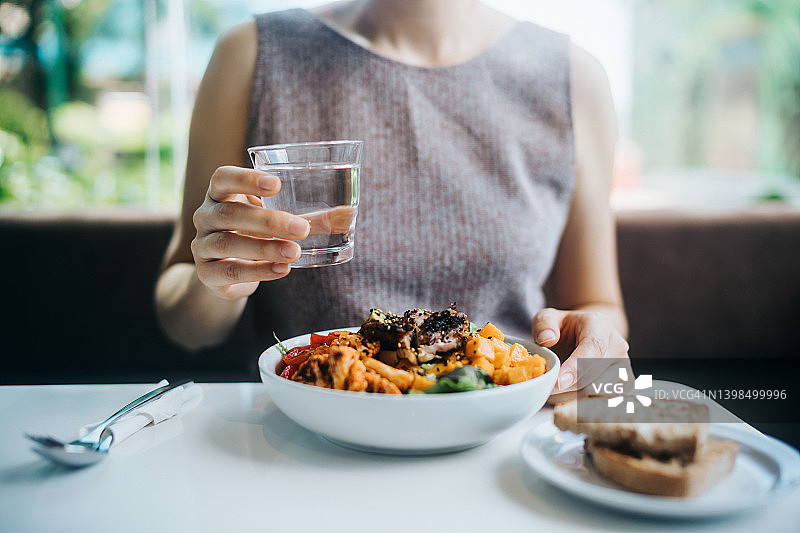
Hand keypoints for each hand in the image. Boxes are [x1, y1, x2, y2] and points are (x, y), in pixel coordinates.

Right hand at [190, 165, 309, 299]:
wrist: (227, 273)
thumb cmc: (257, 236)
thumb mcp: (281, 224)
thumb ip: (312, 219)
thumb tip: (350, 215)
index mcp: (221, 194)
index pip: (222, 178)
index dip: (246, 178)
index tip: (277, 184)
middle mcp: (206, 216)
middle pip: (230, 213)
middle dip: (267, 221)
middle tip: (301, 228)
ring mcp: (202, 245)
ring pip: (227, 243)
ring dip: (264, 248)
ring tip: (294, 252)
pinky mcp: (206, 273)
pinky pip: (228, 271)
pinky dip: (256, 271)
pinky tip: (281, 270)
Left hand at [532, 308, 630, 403]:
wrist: (588, 334)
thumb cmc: (566, 328)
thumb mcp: (548, 318)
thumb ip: (544, 325)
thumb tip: (547, 340)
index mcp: (600, 326)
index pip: (593, 349)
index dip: (576, 368)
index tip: (558, 383)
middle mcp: (617, 346)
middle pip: (594, 375)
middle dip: (566, 386)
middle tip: (544, 388)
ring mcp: (623, 367)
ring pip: (596, 392)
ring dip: (570, 396)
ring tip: (553, 388)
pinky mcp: (623, 385)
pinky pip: (600, 401)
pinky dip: (578, 403)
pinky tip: (565, 394)